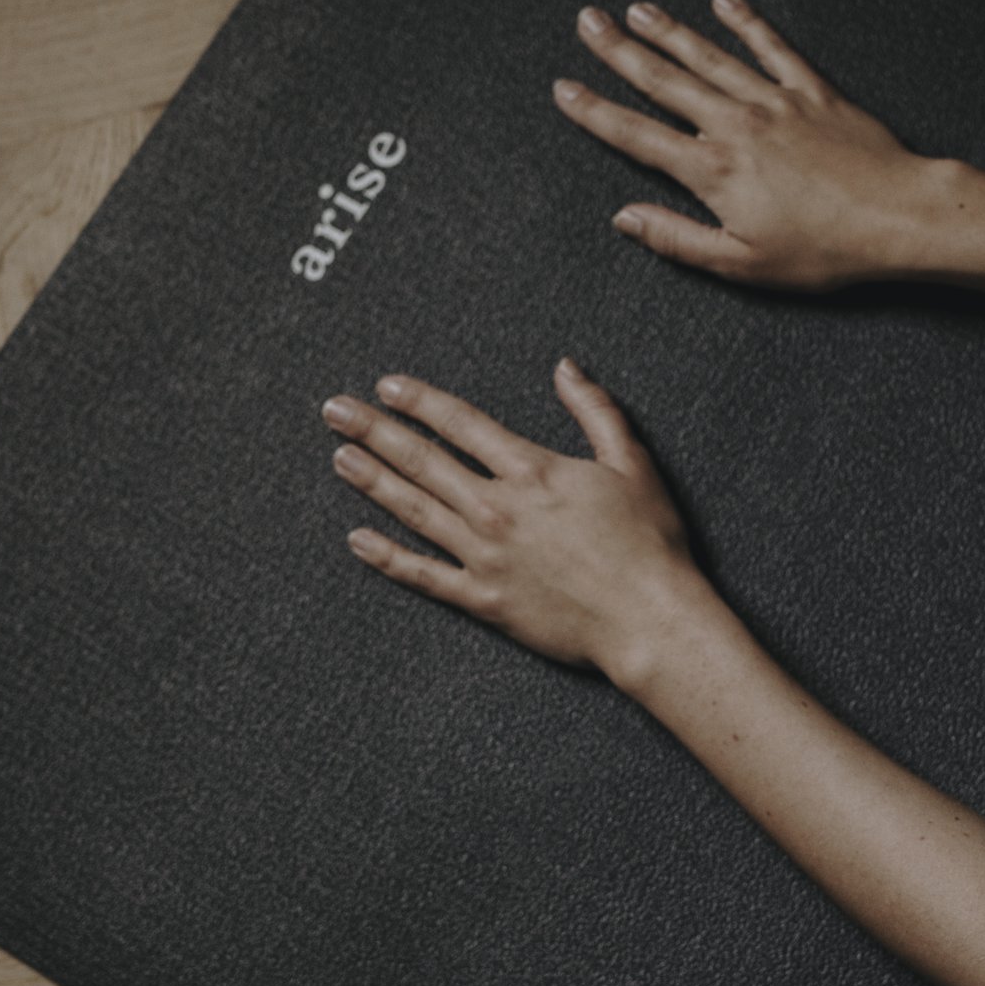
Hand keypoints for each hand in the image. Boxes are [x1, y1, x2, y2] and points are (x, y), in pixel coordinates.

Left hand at [322, 358, 704, 676]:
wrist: (649, 618)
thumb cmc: (649, 543)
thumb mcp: (632, 462)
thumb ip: (595, 409)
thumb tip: (566, 367)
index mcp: (532, 471)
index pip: (461, 423)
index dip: (420, 401)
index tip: (387, 386)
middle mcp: (498, 509)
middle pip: (423, 460)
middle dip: (375, 430)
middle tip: (335, 410)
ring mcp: (485, 557)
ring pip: (415, 511)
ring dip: (373, 482)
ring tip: (340, 458)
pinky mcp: (484, 600)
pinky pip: (424, 576)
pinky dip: (388, 559)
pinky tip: (358, 541)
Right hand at [555, 0, 942, 291]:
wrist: (897, 216)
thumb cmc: (824, 250)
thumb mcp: (742, 263)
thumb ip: (677, 239)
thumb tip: (625, 219)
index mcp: (712, 171)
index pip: (638, 136)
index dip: (596, 113)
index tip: (564, 89)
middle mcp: (735, 125)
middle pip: (665, 81)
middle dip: (620, 51)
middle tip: (587, 22)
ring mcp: (774, 102)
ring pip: (709, 57)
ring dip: (669, 31)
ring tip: (636, 9)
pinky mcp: (812, 91)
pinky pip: (772, 47)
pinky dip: (746, 22)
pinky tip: (724, 2)